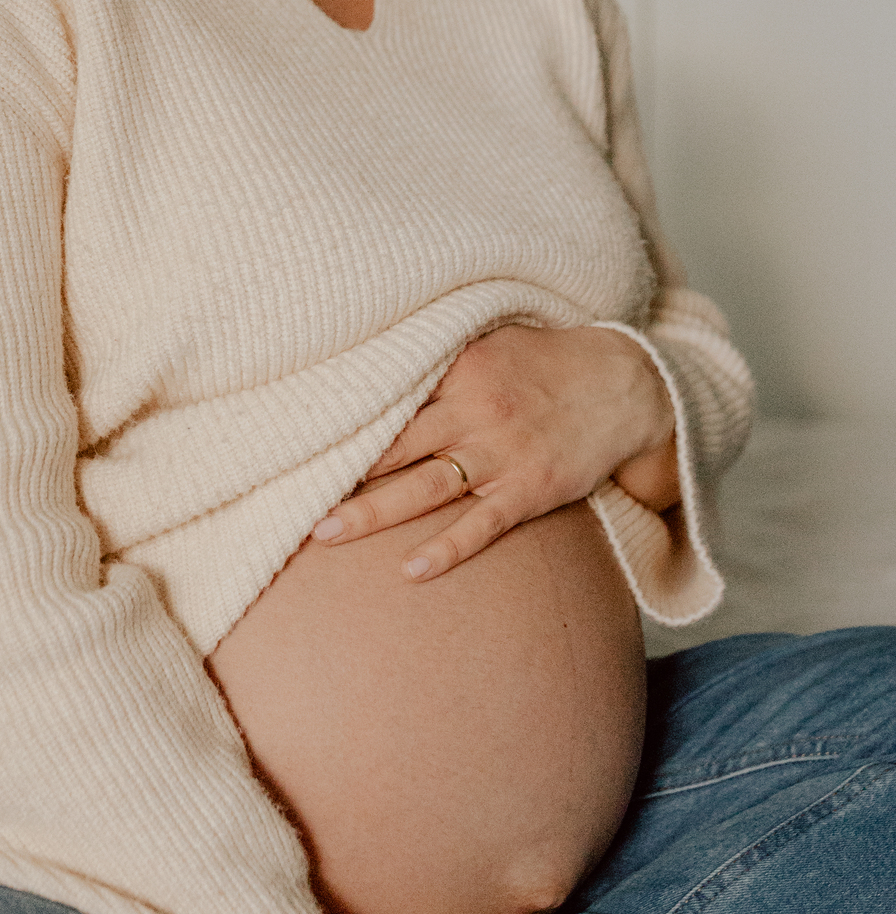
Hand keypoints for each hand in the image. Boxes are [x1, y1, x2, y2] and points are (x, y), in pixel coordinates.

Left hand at [312, 324, 678, 581]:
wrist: (626, 384)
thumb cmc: (547, 363)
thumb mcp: (489, 343)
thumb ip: (436, 360)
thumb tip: (371, 372)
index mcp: (458, 371)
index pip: (387, 397)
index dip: (340, 420)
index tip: (293, 436)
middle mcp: (474, 412)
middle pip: (394, 447)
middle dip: (340, 471)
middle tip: (287, 493)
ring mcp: (502, 454)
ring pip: (426, 488)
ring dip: (373, 512)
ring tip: (325, 532)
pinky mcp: (529, 489)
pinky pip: (482, 524)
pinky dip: (447, 549)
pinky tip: (411, 570)